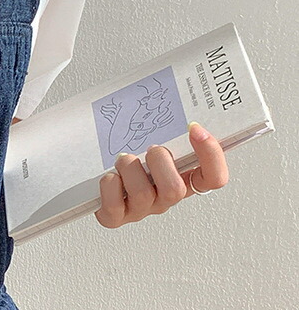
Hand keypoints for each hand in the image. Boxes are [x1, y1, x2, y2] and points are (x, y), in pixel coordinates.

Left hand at [95, 121, 228, 228]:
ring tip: (124, 159)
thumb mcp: (156, 140)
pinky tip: (110, 176)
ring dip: (130, 168)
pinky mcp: (114, 218)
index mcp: (183, 180)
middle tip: (150, 149)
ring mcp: (140, 210)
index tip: (194, 128)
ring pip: (143, 194)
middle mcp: (164, 198)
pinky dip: (110, 184)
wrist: (95, 175)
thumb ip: (172, 129)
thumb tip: (175, 91)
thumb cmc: (132, 157)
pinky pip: (114, 206)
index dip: (210, 155)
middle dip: (160, 161)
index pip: (214, 178)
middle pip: (176, 190)